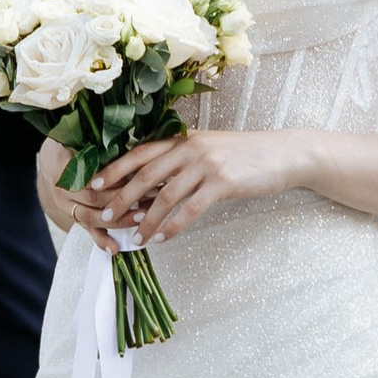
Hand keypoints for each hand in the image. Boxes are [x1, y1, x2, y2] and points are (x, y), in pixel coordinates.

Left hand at [71, 125, 309, 247]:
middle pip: (146, 175)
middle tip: (106, 215)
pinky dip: (173, 226)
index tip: (95, 183)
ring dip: (147, 220)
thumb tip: (152, 182)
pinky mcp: (223, 183)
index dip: (116, 168)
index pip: (141, 152)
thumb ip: (183, 160)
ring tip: (135, 238)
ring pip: (165, 196)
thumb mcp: (210, 149)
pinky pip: (190, 209)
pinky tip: (163, 238)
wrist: (282, 155)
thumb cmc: (244, 155)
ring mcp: (207, 165)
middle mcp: (191, 148)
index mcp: (184, 139)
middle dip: (122, 197)